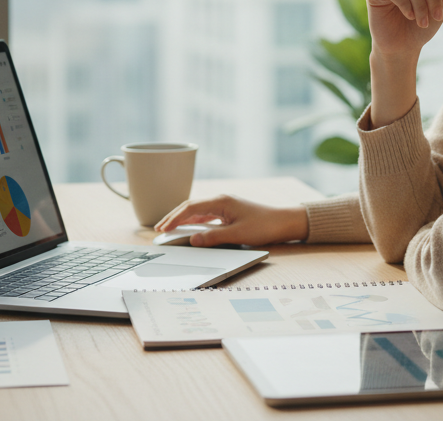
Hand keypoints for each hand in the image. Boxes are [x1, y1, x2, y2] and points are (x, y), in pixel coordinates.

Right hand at [154, 195, 308, 247]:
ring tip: (169, 228)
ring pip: (198, 211)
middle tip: (158, 228)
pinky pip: (206, 215)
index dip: (174, 218)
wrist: (284, 221)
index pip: (190, 207)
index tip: (162, 229)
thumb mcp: (237, 235)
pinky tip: (189, 228)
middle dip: (173, 217)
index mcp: (221, 202)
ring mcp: (225, 206)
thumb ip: (213, 237)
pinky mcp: (229, 212)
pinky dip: (194, 221)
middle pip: (191, 206)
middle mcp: (221, 200)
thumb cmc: (264, 226)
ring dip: (183, 219)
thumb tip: (192, 240)